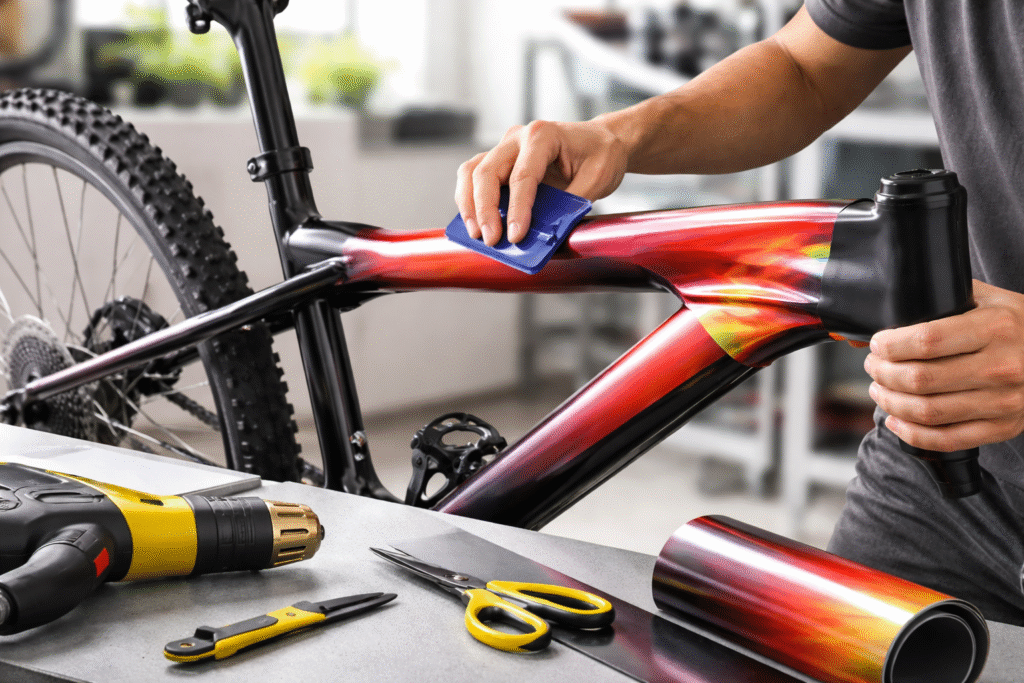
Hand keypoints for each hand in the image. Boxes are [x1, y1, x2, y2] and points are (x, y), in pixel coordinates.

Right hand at [455, 118, 627, 245]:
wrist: (601, 140)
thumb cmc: (601, 154)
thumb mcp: (598, 179)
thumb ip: (571, 205)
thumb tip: (547, 233)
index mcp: (543, 135)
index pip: (523, 176)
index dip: (517, 209)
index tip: (515, 236)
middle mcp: (518, 137)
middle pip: (487, 172)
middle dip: (485, 210)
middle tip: (491, 240)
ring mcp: (505, 147)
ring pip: (472, 171)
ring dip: (469, 204)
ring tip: (476, 234)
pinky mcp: (500, 160)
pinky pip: (474, 176)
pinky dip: (469, 199)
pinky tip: (475, 222)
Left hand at [864, 280, 1023, 451]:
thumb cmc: (1013, 324)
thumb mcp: (986, 298)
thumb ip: (940, 300)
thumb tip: (882, 314)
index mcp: (996, 327)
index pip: (926, 340)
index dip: (891, 345)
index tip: (877, 344)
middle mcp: (1003, 366)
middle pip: (920, 379)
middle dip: (883, 373)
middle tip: (873, 366)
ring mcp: (1005, 401)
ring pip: (928, 411)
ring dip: (891, 402)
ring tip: (880, 389)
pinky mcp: (1004, 427)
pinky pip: (947, 439)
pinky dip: (913, 434)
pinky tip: (896, 420)